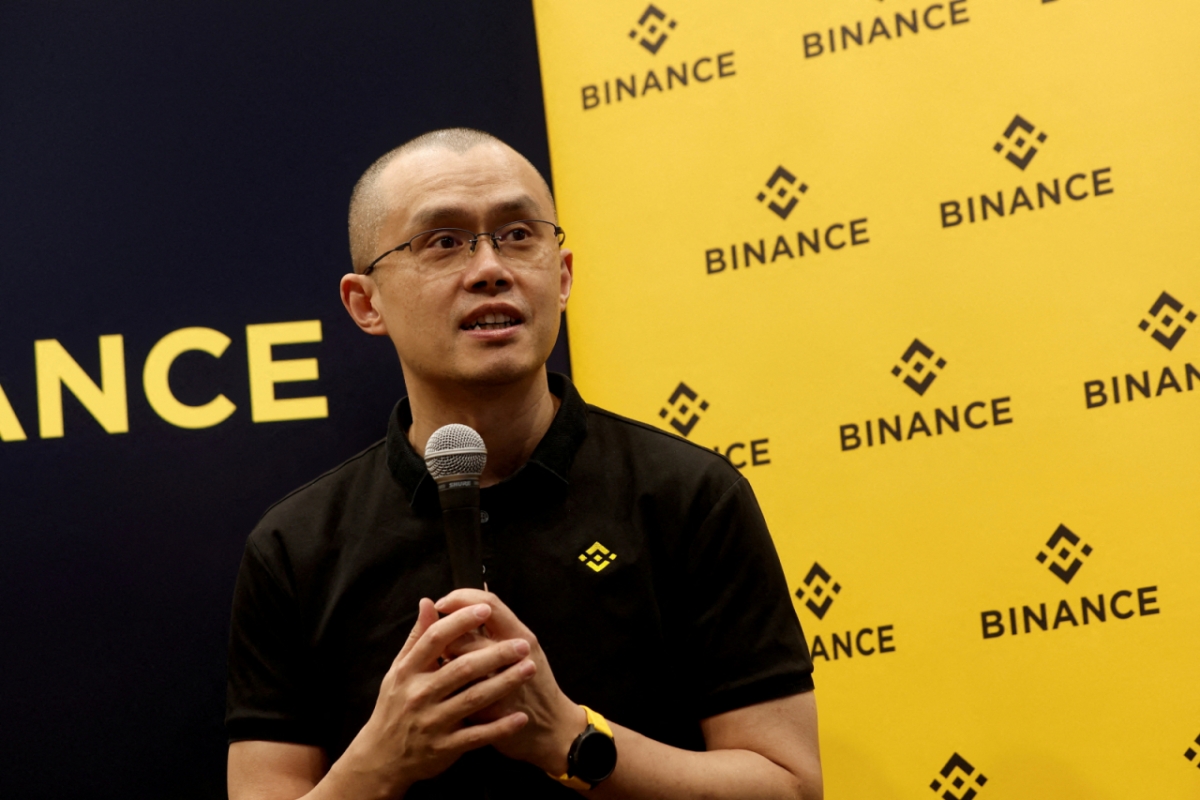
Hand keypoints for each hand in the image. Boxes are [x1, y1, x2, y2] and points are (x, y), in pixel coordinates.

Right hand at [331, 599, 535, 796]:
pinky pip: (477, 736)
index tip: (486, 609)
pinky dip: (499, 727)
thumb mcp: (399, 671)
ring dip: (504, 684)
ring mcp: (432, 722)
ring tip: (529, 670)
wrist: (381, 758)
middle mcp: (419, 694)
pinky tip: (520, 717)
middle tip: (522, 644)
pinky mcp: (444, 748)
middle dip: (495, 654)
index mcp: (408, 671)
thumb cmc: (395, 707)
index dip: (460, 622)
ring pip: (473, 699)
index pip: (436, 639)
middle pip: (462, 668)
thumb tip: (428, 602)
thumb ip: (417, 638)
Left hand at [435, 590, 586, 775]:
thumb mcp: (523, 647)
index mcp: (521, 635)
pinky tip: (451, 692)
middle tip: (441, 643)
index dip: (460, 599)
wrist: (553, 728)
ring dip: (447, 665)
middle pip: (467, 636)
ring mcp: (505, 686)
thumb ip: (495, 626)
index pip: (488, 605)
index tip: (442, 603)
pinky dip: (452, 692)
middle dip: (446, 640)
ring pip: (461, 666)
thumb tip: (464, 605)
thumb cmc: (534, 683)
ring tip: (446, 666)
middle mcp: (516, 655)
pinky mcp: (495, 712)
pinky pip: (463, 696)